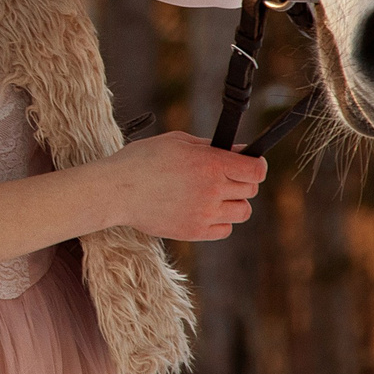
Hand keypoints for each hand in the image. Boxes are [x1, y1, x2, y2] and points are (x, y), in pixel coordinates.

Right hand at [98, 131, 265, 241]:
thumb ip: (211, 147)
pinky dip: (220, 221)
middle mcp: (212, 189)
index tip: (249, 164)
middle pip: (250, 191)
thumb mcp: (178, 141)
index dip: (256, 165)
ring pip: (242, 212)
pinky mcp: (195, 231)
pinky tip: (203, 210)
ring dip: (233, 203)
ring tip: (213, 195)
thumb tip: (238, 151)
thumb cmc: (143, 159)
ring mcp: (205, 213)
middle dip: (242, 182)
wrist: (117, 190)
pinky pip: (225, 230)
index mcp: (211, 163)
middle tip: (225, 177)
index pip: (256, 170)